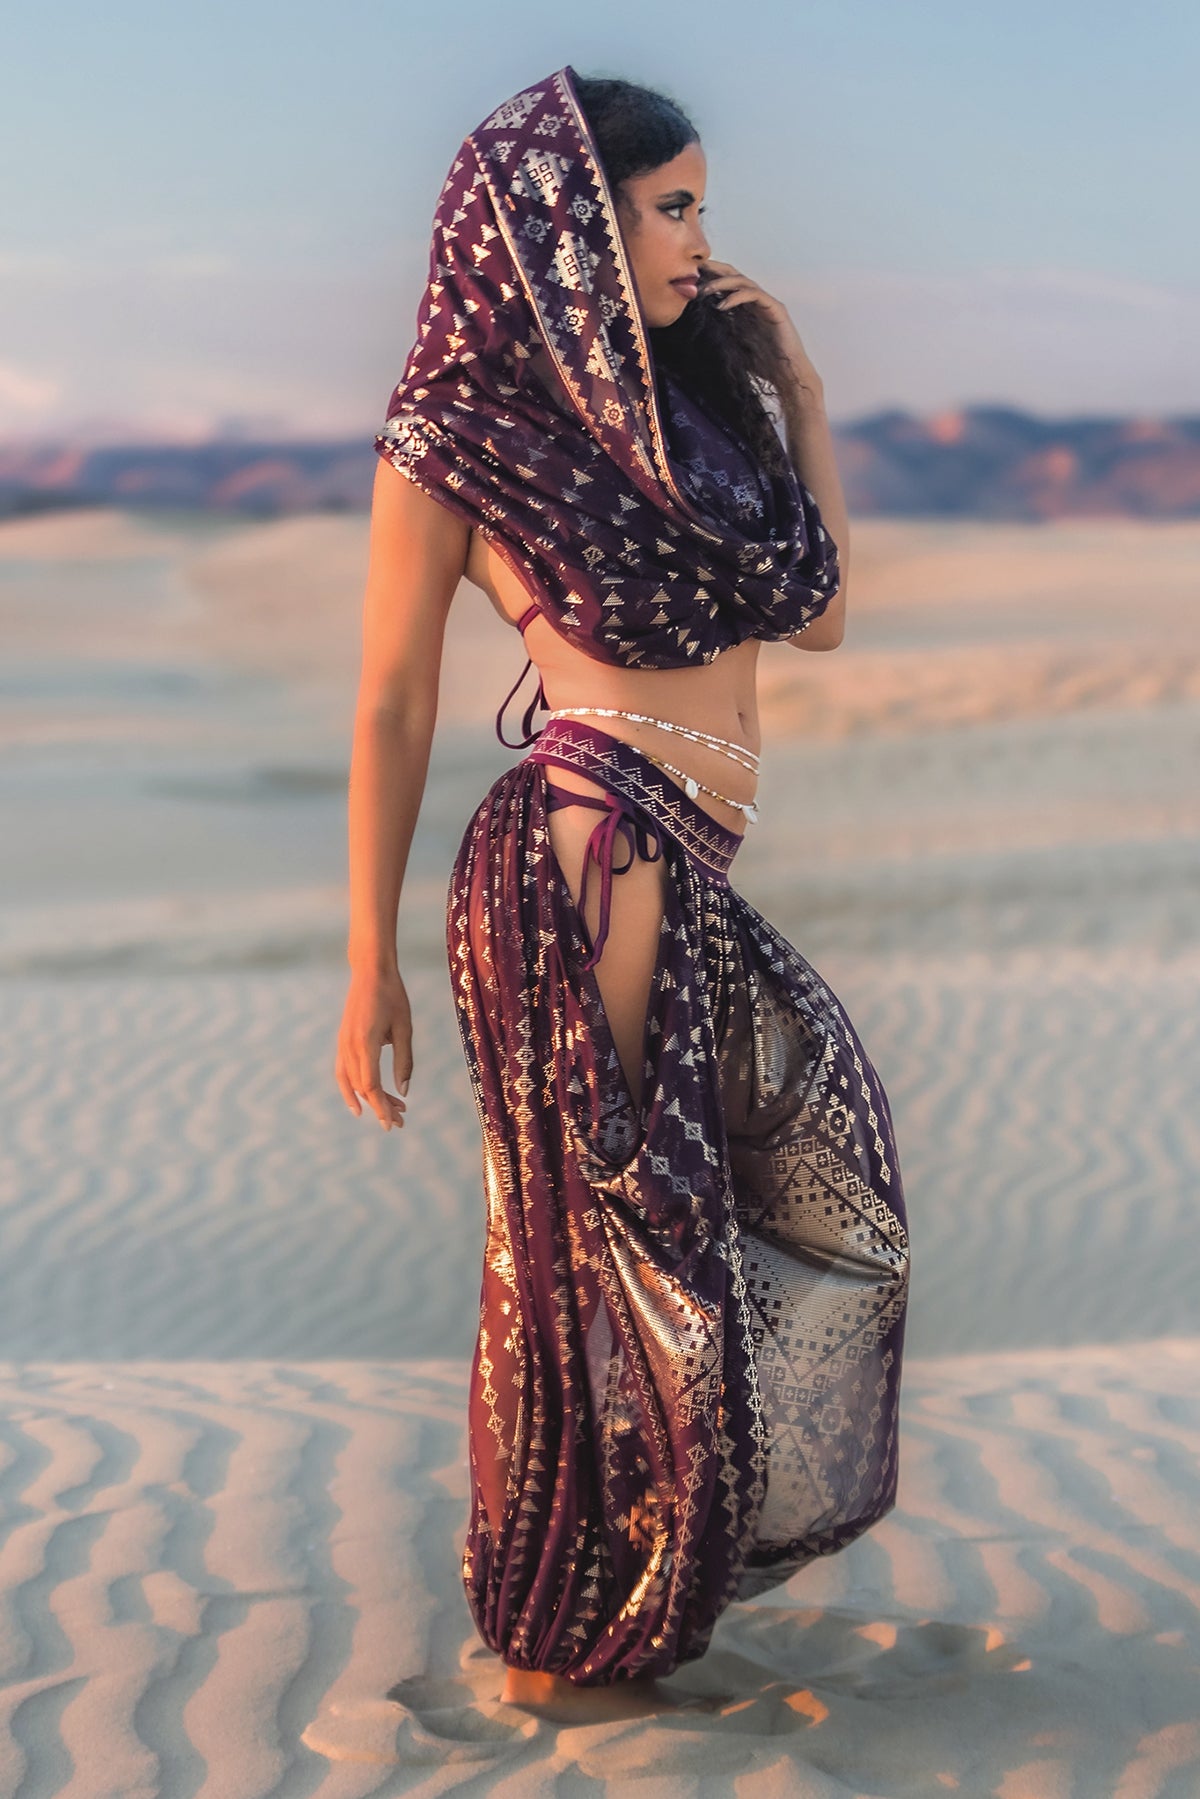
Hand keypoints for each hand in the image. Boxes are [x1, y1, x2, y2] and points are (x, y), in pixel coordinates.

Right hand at [335, 967, 411, 1130]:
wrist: (370, 971)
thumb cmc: (392, 996)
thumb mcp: (404, 1028)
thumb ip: (404, 1061)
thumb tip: (404, 1092)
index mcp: (366, 1043)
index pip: (371, 1085)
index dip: (382, 1106)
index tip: (394, 1122)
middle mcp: (349, 1046)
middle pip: (362, 1088)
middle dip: (381, 1107)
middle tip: (401, 1120)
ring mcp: (342, 1044)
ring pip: (351, 1082)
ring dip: (369, 1100)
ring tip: (389, 1112)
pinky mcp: (342, 1041)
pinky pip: (343, 1071)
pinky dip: (349, 1089)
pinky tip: (360, 1102)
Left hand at [699, 259, 825, 412]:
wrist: (787, 375)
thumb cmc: (763, 364)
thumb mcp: (733, 346)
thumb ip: (721, 333)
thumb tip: (697, 329)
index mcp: (746, 307)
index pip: (727, 284)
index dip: (711, 277)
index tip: (691, 276)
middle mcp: (757, 301)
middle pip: (735, 275)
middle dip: (715, 270)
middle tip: (696, 269)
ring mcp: (767, 303)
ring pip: (743, 282)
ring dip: (722, 283)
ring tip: (704, 290)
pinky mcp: (776, 309)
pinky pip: (755, 295)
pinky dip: (737, 297)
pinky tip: (721, 305)